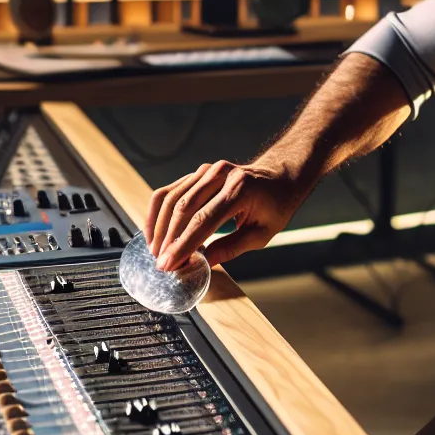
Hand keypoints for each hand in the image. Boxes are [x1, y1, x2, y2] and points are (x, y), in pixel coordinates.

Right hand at [144, 159, 310, 270]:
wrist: (279, 176)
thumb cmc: (275, 206)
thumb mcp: (262, 233)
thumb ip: (231, 248)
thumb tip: (202, 264)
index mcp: (240, 190)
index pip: (204, 220)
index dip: (183, 244)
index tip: (168, 264)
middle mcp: (220, 175)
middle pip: (184, 208)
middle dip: (169, 239)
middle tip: (161, 263)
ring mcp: (207, 170)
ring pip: (172, 198)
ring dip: (160, 226)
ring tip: (156, 251)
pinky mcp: (198, 172)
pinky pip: (171, 190)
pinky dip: (159, 211)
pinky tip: (155, 231)